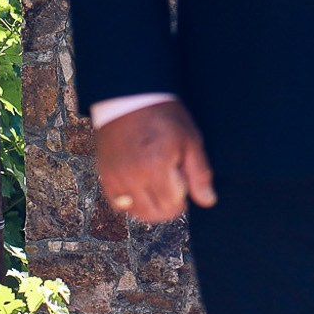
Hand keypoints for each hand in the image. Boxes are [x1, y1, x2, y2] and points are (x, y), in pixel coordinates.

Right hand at [93, 99, 216, 221]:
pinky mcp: (105, 177)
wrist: (129, 99)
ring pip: (137, 213)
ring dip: (151, 205)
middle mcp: (133, 178)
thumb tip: (207, 201)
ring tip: (157, 182)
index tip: (183, 175)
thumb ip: (199, 174)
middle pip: (155, 214)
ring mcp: (116, 179)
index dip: (183, 194)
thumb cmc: (163, 116)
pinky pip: (119, 205)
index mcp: (156, 169)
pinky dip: (132, 201)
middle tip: (172, 180)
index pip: (174, 206)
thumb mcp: (190, 140)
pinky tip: (141, 184)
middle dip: (169, 204)